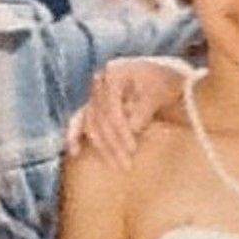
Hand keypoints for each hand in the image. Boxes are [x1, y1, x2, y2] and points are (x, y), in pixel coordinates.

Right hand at [67, 58, 192, 168]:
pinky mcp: (93, 105)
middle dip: (113, 143)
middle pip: (99, 117)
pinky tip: (74, 152)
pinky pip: (80, 120)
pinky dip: (75, 135)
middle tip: (127, 164)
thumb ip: (144, 110)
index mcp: (115, 72)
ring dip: (102, 147)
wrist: (163, 78)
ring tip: (117, 166)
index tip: (133, 148)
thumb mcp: (157, 95)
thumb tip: (132, 128)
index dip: (120, 130)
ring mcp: (95, 93)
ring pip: (92, 123)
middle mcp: (100, 81)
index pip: (111, 106)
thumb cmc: (163, 85)